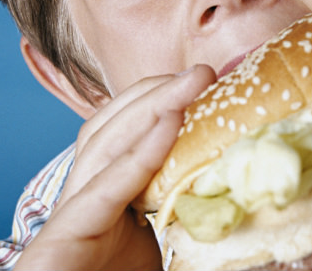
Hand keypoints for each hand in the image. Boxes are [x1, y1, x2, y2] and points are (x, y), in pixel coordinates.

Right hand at [14, 65, 215, 270]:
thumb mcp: (163, 241)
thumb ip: (187, 209)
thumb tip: (245, 189)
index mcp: (107, 189)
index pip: (128, 131)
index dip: (161, 101)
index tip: (207, 83)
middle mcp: (85, 190)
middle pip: (115, 124)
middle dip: (157, 91)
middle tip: (205, 70)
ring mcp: (72, 208)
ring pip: (106, 142)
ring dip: (151, 106)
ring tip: (192, 81)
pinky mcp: (66, 232)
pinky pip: (106, 187)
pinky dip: (138, 153)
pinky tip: (168, 122)